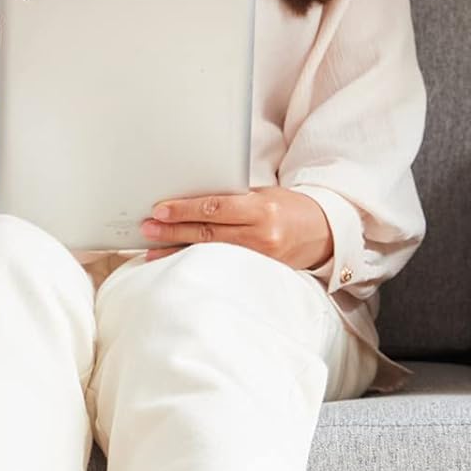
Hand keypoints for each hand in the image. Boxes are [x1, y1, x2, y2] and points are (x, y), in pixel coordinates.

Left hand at [141, 188, 332, 269]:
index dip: (184, 210)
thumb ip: (233, 200)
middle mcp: (261, 236)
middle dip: (173, 231)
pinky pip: (221, 268)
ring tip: (152, 251)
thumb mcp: (265, 195)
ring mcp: (259, 259)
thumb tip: (192, 203)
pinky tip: (178, 265)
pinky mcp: (258, 274)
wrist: (323, 233)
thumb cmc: (290, 208)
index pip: (215, 209)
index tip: (160, 210)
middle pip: (207, 233)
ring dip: (178, 252)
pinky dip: (197, 265)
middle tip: (147, 228)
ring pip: (210, 254)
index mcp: (262, 210)